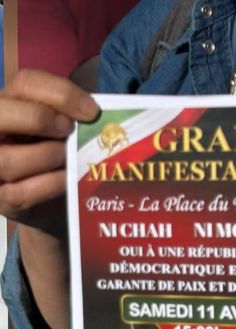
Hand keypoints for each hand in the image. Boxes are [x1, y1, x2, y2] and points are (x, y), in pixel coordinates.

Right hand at [0, 69, 98, 230]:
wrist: (58, 206)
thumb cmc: (63, 160)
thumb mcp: (66, 131)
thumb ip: (72, 115)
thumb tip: (93, 112)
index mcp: (9, 106)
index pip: (26, 82)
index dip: (61, 93)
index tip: (92, 111)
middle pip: (1, 113)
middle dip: (40, 119)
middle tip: (69, 131)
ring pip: (8, 159)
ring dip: (48, 157)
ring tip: (69, 161)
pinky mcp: (0, 200)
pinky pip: (22, 192)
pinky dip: (52, 185)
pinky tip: (68, 181)